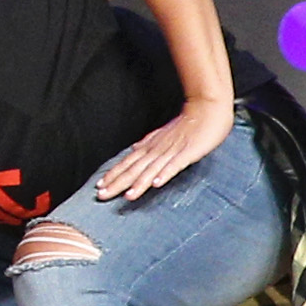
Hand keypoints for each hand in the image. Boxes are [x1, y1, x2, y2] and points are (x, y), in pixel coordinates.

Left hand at [90, 95, 237, 202]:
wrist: (206, 109)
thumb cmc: (186, 124)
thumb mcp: (162, 135)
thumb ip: (148, 144)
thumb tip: (134, 149)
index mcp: (150, 147)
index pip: (127, 163)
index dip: (113, 175)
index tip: (99, 186)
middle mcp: (156, 150)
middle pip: (134, 169)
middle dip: (117, 183)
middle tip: (102, 195)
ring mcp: (171, 152)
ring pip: (151, 170)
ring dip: (139, 183)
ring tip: (128, 196)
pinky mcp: (187, 153)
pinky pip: (174, 165)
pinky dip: (165, 174)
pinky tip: (157, 184)